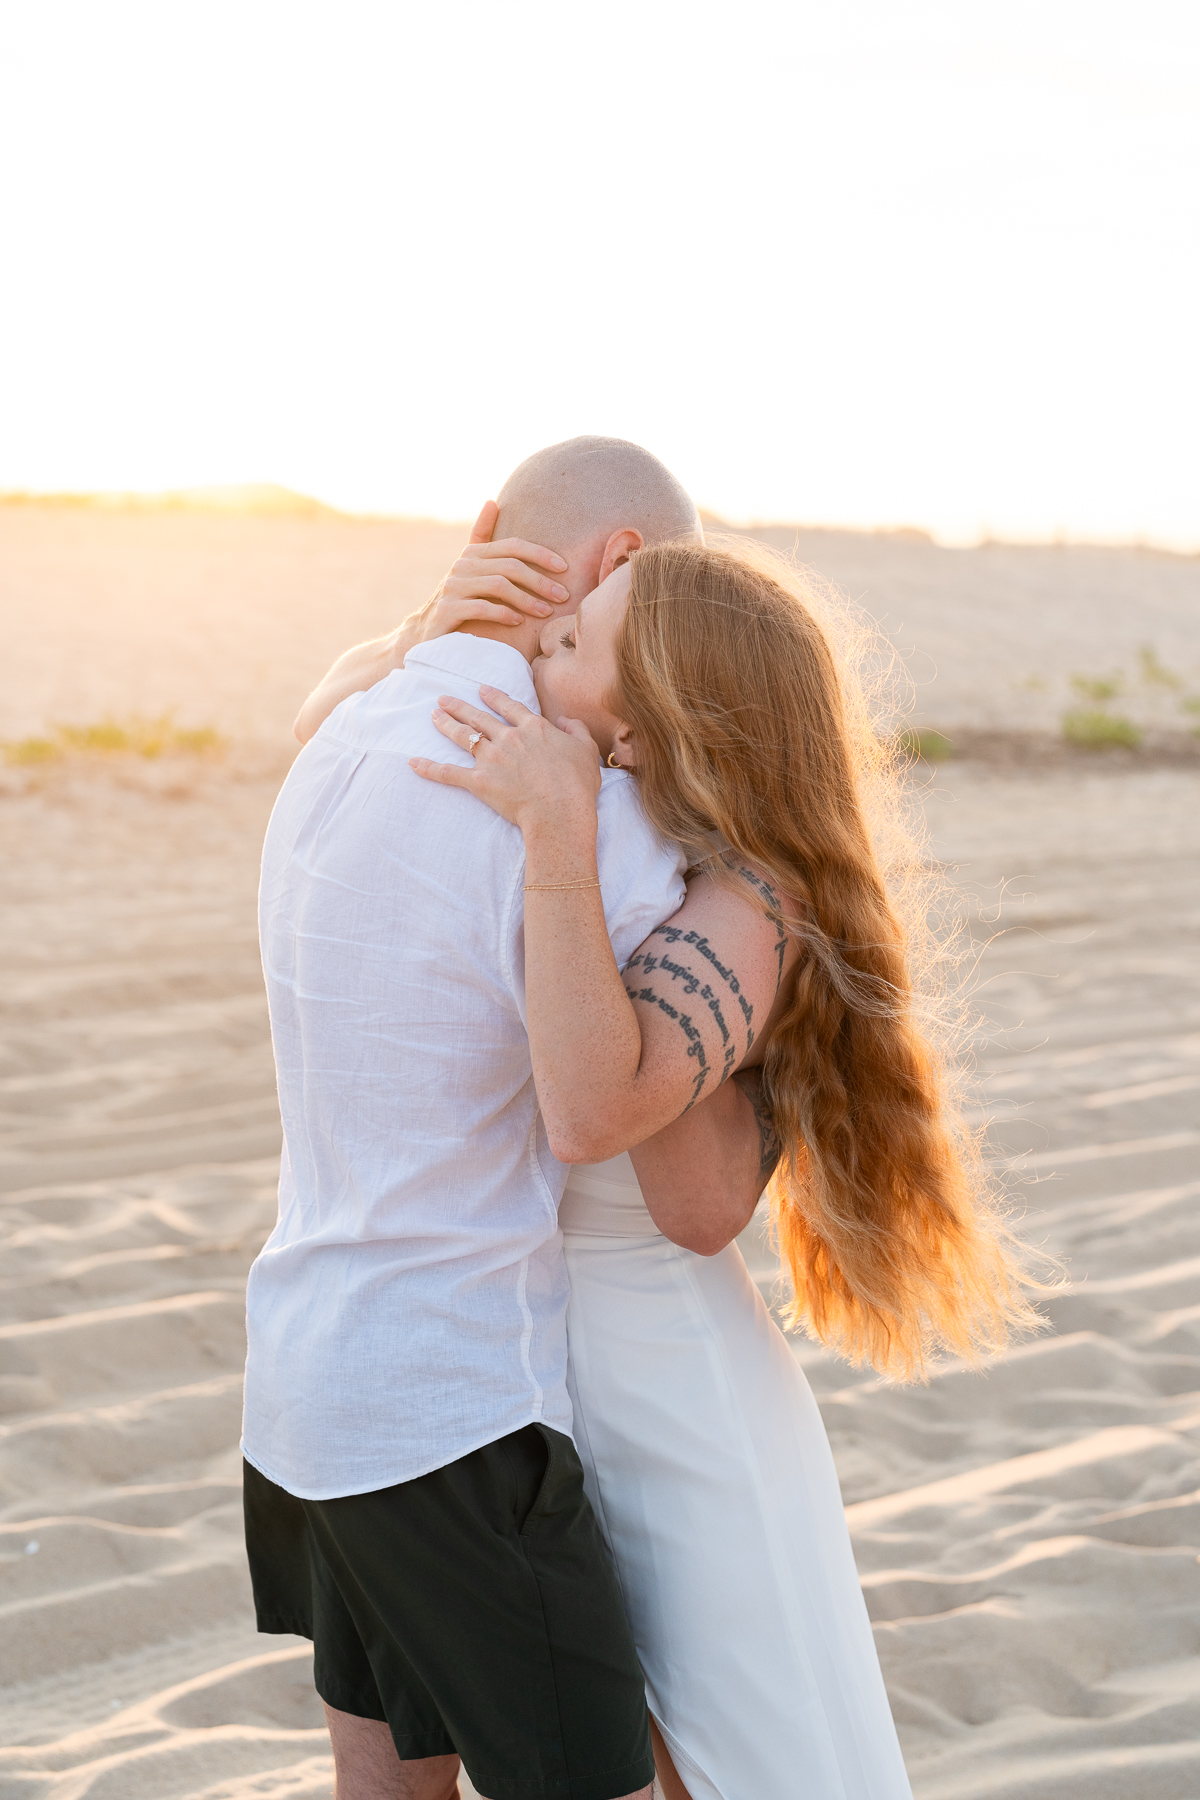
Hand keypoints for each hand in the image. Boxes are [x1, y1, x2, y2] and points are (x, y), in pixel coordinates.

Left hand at [409, 686, 600, 840]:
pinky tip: (412, 762)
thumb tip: (567, 719)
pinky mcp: (479, 782)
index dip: (494, 697)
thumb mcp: (586, 751)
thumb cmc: (577, 785)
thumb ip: (577, 730)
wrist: (560, 811)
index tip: (481, 689)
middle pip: (479, 717)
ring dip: (446, 724)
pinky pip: (448, 773)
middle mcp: (508, 738)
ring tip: (433, 715)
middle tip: (443, 698)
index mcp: (533, 728)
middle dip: (459, 706)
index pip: (509, 706)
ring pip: (463, 736)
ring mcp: (491, 759)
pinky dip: (429, 767)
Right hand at [412, 502, 571, 642]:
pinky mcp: (447, 609)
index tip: (564, 567)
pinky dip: (504, 613)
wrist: (426, 633)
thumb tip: (491, 501)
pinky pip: (482, 607)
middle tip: (562, 596)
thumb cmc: (459, 600)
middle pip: (510, 566)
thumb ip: (482, 537)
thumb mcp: (471, 569)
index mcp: (473, 553)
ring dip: (527, 600)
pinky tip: (518, 622)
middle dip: (540, 581)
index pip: (513, 546)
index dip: (540, 554)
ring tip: (545, 612)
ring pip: (499, 586)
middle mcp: (462, 565)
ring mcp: (452, 587)